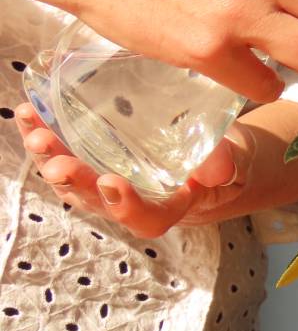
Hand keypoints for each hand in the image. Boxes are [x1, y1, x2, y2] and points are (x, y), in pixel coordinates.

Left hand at [15, 104, 251, 237]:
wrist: (210, 158)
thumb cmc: (223, 164)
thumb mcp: (235, 164)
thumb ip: (225, 165)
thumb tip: (217, 164)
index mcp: (168, 207)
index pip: (143, 218)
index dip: (124, 205)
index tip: (111, 182)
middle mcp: (130, 201)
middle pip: (95, 199)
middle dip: (74, 180)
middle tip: (60, 163)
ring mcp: (106, 182)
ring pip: (71, 178)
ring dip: (49, 157)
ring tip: (35, 131)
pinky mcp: (93, 160)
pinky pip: (63, 152)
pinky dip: (43, 133)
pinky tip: (30, 112)